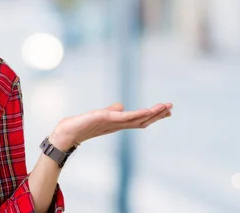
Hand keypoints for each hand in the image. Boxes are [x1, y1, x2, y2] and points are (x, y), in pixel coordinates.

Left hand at [49, 102, 172, 149]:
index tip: (166, 110)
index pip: (139, 119)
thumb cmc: (82, 126)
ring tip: (165, 106)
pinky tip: (147, 110)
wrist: (67, 134)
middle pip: (142, 120)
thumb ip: (112, 111)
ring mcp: (113, 123)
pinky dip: (137, 114)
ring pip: (137, 118)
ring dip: (152, 113)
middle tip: (172, 107)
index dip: (153, 115)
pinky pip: (125, 117)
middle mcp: (118, 125)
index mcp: (118, 124)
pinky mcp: (106, 119)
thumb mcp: (100, 116)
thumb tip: (121, 105)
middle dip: (157, 114)